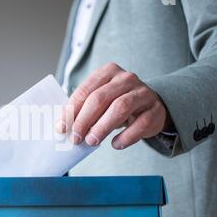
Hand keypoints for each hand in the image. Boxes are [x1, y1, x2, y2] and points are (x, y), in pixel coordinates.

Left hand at [55, 63, 170, 149]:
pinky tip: (115, 144)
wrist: (150, 107)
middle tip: (75, 138)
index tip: (61, 127)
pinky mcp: (155, 110)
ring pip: (120, 108)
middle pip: (100, 98)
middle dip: (84, 120)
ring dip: (102, 127)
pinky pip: (140, 124)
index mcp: (108, 72)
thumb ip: (83, 109)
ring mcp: (143, 93)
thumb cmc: (117, 103)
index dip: (71, 110)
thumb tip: (63, 127)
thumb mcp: (100, 100)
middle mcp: (126, 79)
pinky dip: (126, 136)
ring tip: (91, 141)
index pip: (85, 90)